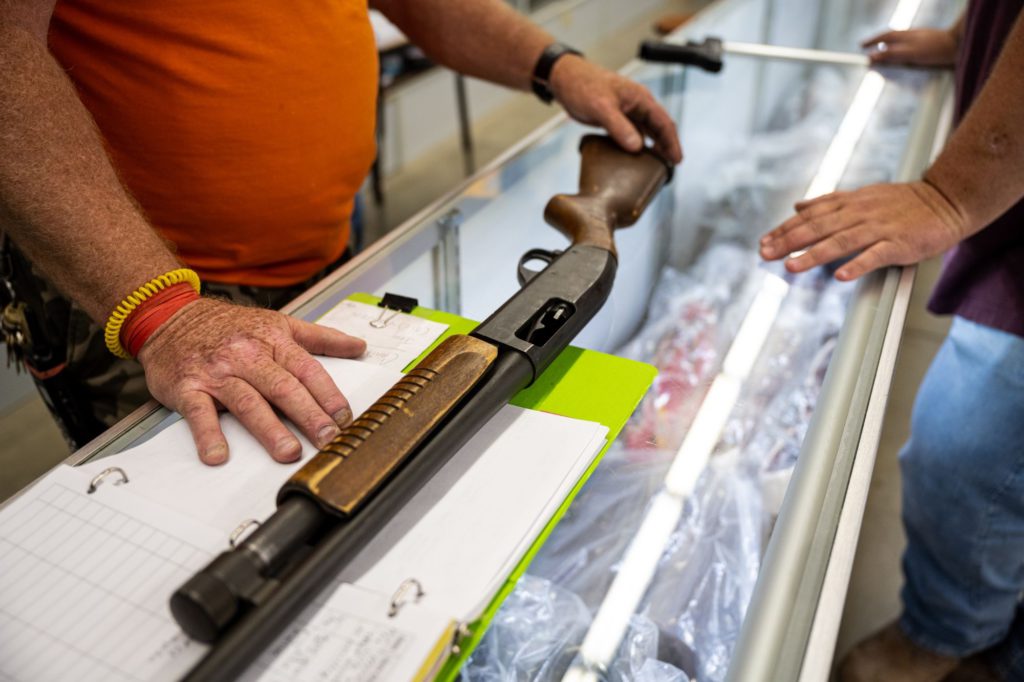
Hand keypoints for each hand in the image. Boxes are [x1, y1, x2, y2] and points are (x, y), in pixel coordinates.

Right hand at [138, 298, 366, 465]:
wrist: (169, 315)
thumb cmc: (228, 325)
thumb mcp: (278, 323)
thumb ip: (320, 337)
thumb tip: (359, 346)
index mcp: (273, 341)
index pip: (307, 370)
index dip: (328, 394)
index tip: (345, 417)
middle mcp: (247, 356)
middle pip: (283, 387)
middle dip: (308, 415)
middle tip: (327, 439)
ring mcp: (217, 373)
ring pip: (248, 401)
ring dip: (269, 429)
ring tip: (288, 452)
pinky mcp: (188, 387)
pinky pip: (199, 413)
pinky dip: (208, 434)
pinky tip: (219, 454)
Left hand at [549, 55, 682, 164]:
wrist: (564, 78)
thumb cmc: (583, 85)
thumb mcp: (601, 107)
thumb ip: (620, 127)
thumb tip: (637, 147)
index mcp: (640, 98)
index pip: (664, 122)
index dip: (672, 142)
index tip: (677, 160)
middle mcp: (637, 104)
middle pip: (659, 128)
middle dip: (666, 146)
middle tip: (669, 168)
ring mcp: (627, 111)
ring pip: (646, 131)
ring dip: (652, 147)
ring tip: (656, 166)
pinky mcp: (616, 117)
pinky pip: (632, 133)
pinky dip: (636, 145)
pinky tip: (634, 158)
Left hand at [759, 181, 967, 280]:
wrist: (946, 200)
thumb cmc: (902, 202)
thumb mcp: (862, 195)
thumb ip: (829, 202)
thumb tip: (798, 206)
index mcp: (849, 203)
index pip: (810, 216)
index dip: (785, 229)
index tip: (763, 242)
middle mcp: (860, 213)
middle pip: (818, 228)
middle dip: (789, 241)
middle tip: (765, 254)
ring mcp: (879, 228)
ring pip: (841, 241)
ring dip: (814, 254)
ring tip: (792, 266)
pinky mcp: (899, 244)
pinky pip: (876, 255)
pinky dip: (858, 265)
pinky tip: (841, 276)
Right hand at [861, 29, 957, 66]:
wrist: (962, 44)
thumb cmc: (937, 49)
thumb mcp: (910, 54)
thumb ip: (891, 55)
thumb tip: (872, 56)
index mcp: (906, 36)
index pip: (884, 37)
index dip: (871, 41)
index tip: (860, 47)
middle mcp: (912, 35)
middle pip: (891, 36)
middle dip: (878, 41)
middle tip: (868, 47)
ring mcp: (922, 38)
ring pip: (901, 40)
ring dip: (890, 44)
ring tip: (883, 50)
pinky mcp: (930, 44)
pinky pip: (911, 44)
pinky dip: (902, 48)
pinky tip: (905, 54)